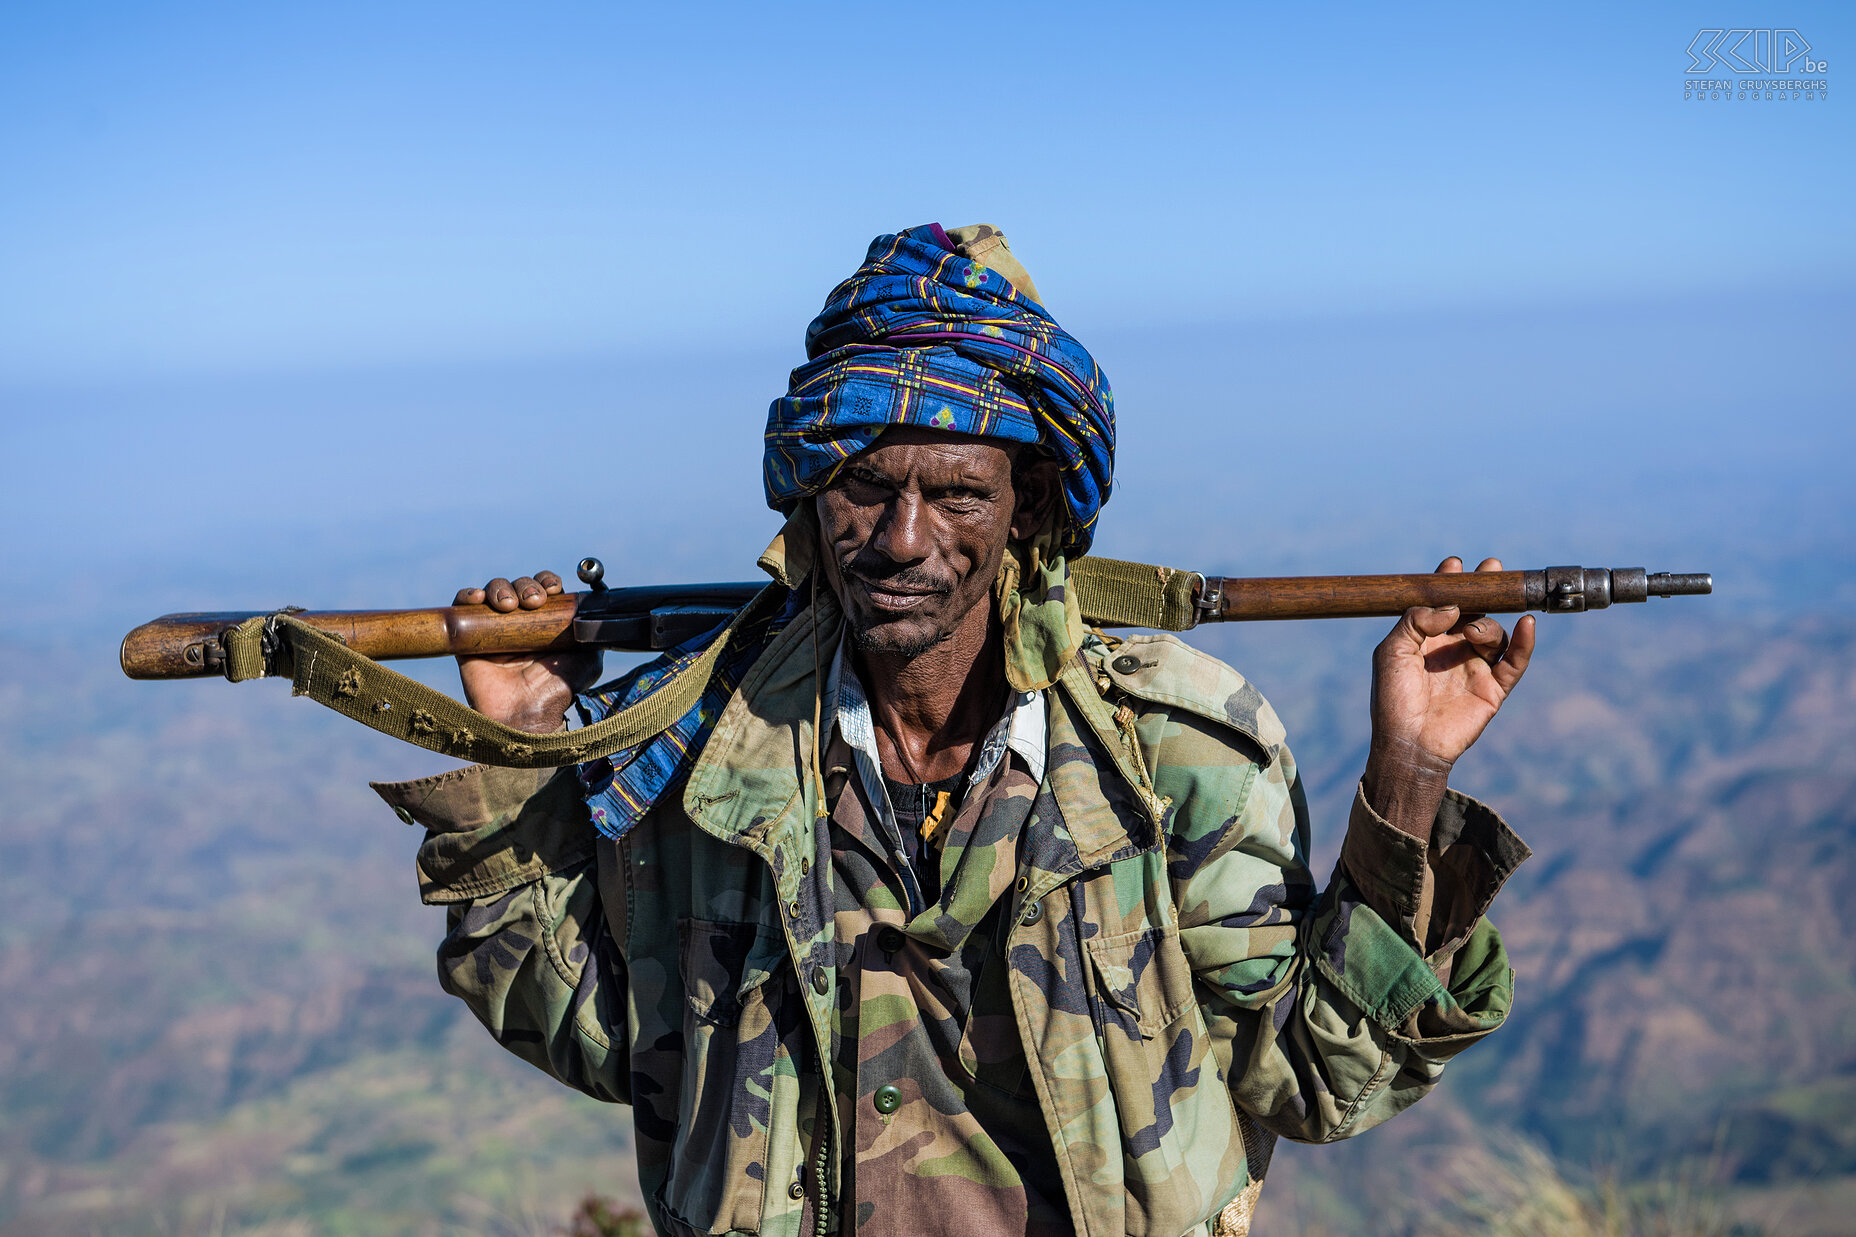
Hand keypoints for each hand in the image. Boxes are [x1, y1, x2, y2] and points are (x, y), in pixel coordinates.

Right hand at [454, 570, 601, 733]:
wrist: (526, 713)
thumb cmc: (558, 689)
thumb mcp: (588, 660)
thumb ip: (592, 635)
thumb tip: (596, 611)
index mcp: (546, 623)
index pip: (544, 589)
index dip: (546, 582)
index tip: (552, 589)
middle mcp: (519, 623)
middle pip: (519, 586)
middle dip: (526, 586)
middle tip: (533, 601)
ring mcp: (493, 629)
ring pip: (493, 591)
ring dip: (502, 588)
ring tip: (509, 606)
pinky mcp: (467, 638)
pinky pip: (462, 608)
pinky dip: (467, 596)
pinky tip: (478, 598)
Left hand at [1364, 556, 1535, 839]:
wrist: (1409, 742)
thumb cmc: (1393, 698)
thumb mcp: (1392, 652)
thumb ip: (1415, 621)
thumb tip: (1452, 606)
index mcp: (1426, 638)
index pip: (1443, 603)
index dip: (1451, 583)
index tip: (1455, 565)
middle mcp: (1453, 648)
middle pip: (1476, 610)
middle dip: (1485, 588)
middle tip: (1492, 568)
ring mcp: (1475, 666)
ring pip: (1493, 632)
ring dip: (1486, 625)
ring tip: (1471, 632)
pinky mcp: (1494, 687)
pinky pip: (1516, 660)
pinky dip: (1525, 642)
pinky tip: (1528, 624)